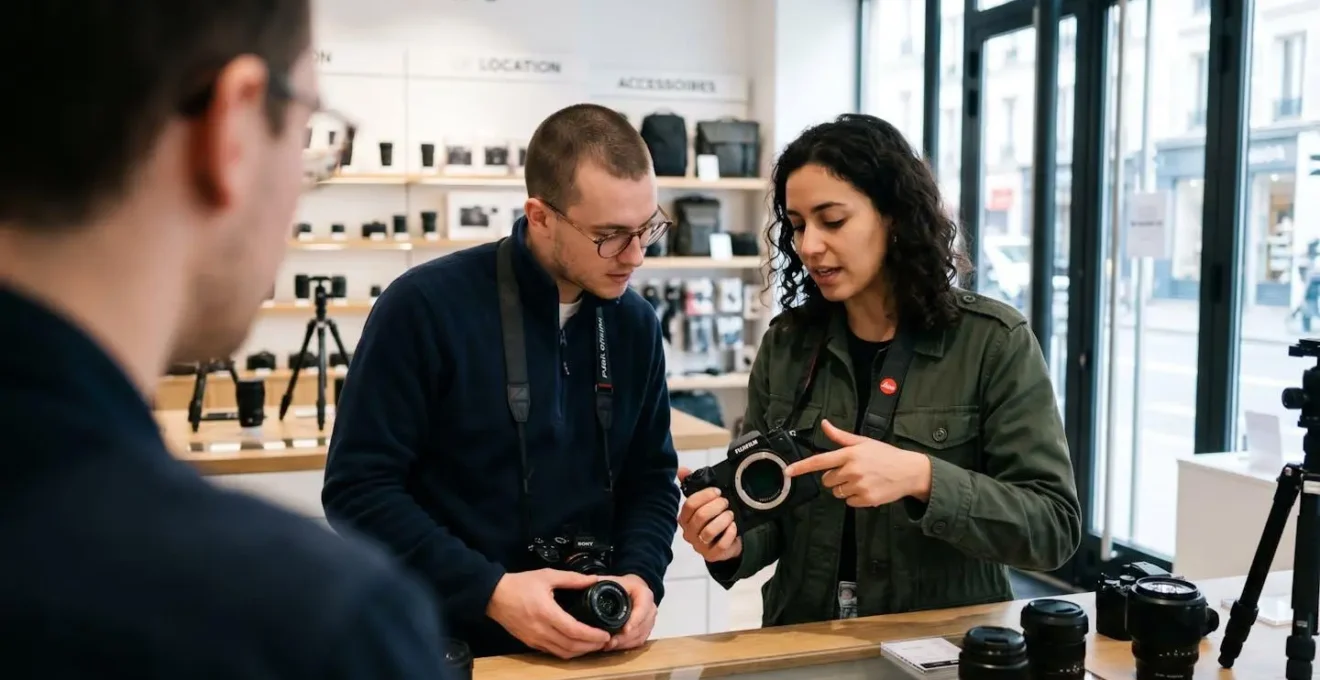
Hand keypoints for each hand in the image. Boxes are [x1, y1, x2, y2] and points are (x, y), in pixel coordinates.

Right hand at [486, 569, 611, 658]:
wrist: (494, 595)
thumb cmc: (520, 584)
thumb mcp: (547, 575)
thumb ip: (572, 578)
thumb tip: (593, 579)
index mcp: (547, 612)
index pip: (574, 630)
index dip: (592, 635)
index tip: (605, 634)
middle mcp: (541, 630)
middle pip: (571, 646)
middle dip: (591, 646)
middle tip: (605, 640)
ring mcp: (535, 639)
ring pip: (562, 653)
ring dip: (580, 652)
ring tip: (594, 644)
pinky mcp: (530, 643)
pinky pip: (552, 652)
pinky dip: (567, 652)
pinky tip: (576, 645)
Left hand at [602, 574, 655, 651]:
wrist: (634, 589)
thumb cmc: (623, 585)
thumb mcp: (613, 580)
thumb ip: (600, 581)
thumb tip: (582, 584)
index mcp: (644, 594)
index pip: (642, 609)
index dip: (635, 620)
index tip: (625, 630)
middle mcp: (650, 608)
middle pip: (641, 626)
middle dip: (626, 637)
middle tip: (610, 642)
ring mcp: (649, 620)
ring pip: (640, 636)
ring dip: (625, 643)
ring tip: (608, 646)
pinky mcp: (646, 629)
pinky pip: (639, 641)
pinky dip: (627, 645)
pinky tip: (614, 646)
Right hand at [676, 466, 742, 562]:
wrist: (725, 543)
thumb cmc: (712, 520)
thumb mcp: (703, 502)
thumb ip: (691, 485)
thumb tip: (681, 470)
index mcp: (684, 518)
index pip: (689, 505)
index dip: (705, 496)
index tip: (717, 491)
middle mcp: (689, 533)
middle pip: (700, 516)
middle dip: (716, 506)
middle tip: (726, 502)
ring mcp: (700, 545)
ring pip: (710, 531)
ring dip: (723, 519)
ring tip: (730, 515)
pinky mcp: (712, 555)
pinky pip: (721, 544)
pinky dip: (729, 533)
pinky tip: (733, 527)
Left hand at [783, 419, 932, 507]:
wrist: (910, 472)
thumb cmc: (886, 455)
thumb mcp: (863, 442)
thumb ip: (841, 436)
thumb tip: (824, 424)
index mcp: (849, 454)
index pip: (820, 461)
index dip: (802, 467)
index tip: (788, 472)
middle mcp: (852, 470)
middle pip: (827, 480)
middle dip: (835, 477)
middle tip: (852, 472)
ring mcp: (859, 486)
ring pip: (837, 492)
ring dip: (845, 488)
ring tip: (862, 480)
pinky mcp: (866, 499)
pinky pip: (849, 502)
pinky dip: (855, 498)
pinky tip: (868, 489)